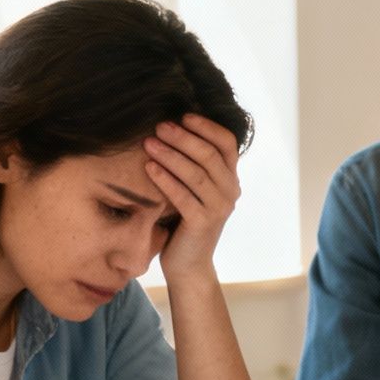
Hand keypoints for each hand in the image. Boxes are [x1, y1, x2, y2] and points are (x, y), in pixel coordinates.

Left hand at [143, 113, 241, 283]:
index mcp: (230, 179)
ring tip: (148, 143)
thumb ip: (193, 165)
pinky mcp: (203, 223)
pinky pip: (183, 196)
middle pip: (210, 155)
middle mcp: (231, 191)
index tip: (182, 115)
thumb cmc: (184, 221)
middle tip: (159, 126)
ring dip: (171, 155)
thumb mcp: (194, 189)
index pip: (227, 143)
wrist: (188, 264)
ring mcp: (219, 208)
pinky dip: (166, 180)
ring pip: (197, 174)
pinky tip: (149, 167)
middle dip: (183, 137)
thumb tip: (171, 126)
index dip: (206, 126)